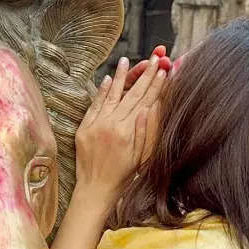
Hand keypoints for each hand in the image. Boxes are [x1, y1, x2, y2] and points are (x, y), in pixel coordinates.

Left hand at [74, 47, 169, 212]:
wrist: (95, 189)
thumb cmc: (122, 176)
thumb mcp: (141, 157)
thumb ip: (146, 131)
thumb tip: (150, 107)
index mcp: (128, 131)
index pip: (145, 101)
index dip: (156, 85)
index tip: (164, 70)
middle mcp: (112, 125)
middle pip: (131, 94)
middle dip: (144, 75)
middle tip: (154, 59)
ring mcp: (96, 125)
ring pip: (112, 95)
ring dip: (121, 77)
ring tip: (126, 60)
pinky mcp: (84, 128)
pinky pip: (94, 106)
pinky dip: (102, 92)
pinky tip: (108, 79)